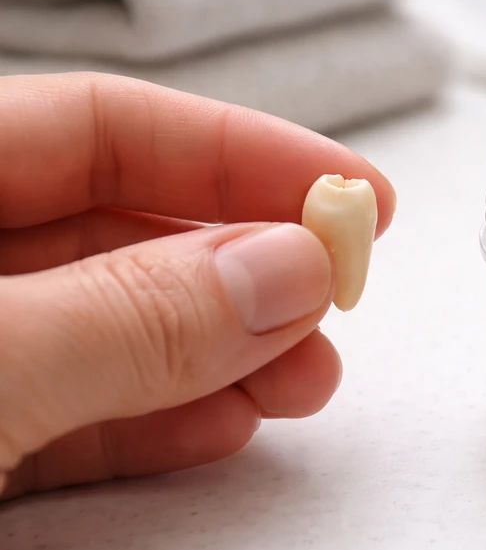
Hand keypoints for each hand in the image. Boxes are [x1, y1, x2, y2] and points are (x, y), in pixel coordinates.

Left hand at [0, 73, 394, 499]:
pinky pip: (66, 415)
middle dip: (243, 265)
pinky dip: (152, 420)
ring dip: (220, 354)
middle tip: (337, 298)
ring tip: (304, 383)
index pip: (100, 125)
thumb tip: (292, 267)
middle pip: (117, 229)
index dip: (239, 149)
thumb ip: (130, 315)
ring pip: (105, 329)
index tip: (354, 192)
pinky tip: (223, 425)